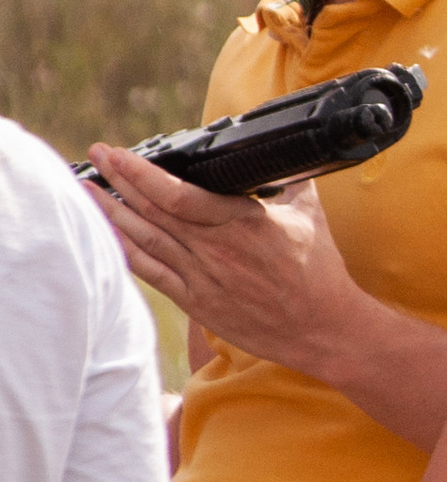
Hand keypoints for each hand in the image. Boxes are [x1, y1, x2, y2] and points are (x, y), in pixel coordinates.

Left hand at [84, 141, 369, 376]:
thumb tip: (275, 151)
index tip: (119, 154)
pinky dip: (127, 253)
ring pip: (146, 241)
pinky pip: (153, 274)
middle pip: (154, 212)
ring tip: (87, 189)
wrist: (323, 329)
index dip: (142, 174)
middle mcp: (216, 251)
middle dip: (119, 181)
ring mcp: (203, 279)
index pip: (178, 195)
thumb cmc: (319, 270)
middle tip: (96, 155)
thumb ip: (286, 180)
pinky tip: (108, 235)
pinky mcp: (197, 303)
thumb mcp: (309, 214)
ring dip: (112, 214)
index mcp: (242, 224)